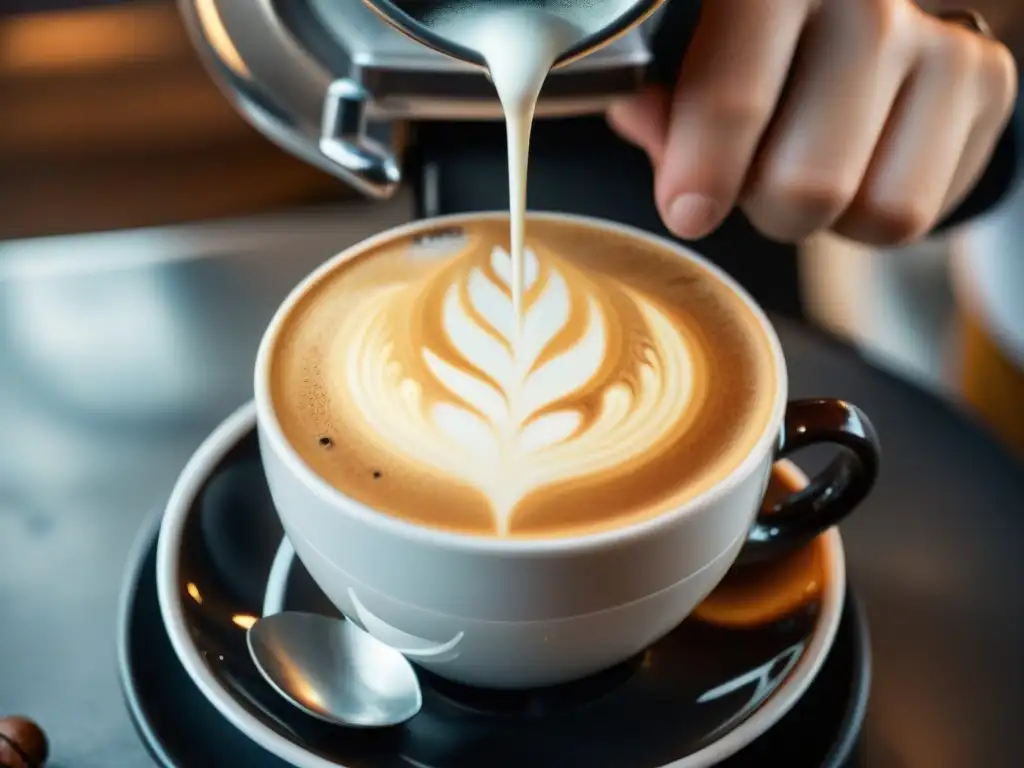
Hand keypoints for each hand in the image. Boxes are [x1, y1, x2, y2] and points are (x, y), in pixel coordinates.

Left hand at [608, 0, 1017, 244]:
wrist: (848, 28)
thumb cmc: (749, 49)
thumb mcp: (682, 65)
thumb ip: (656, 99)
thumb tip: (643, 121)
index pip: (735, 97)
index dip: (705, 168)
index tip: (688, 210)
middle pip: (805, 184)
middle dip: (765, 205)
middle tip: (753, 177)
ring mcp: (937, 38)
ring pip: (870, 207)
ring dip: (822, 216)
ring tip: (804, 165)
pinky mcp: (986, 79)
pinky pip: (914, 214)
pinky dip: (868, 215)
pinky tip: (854, 164)